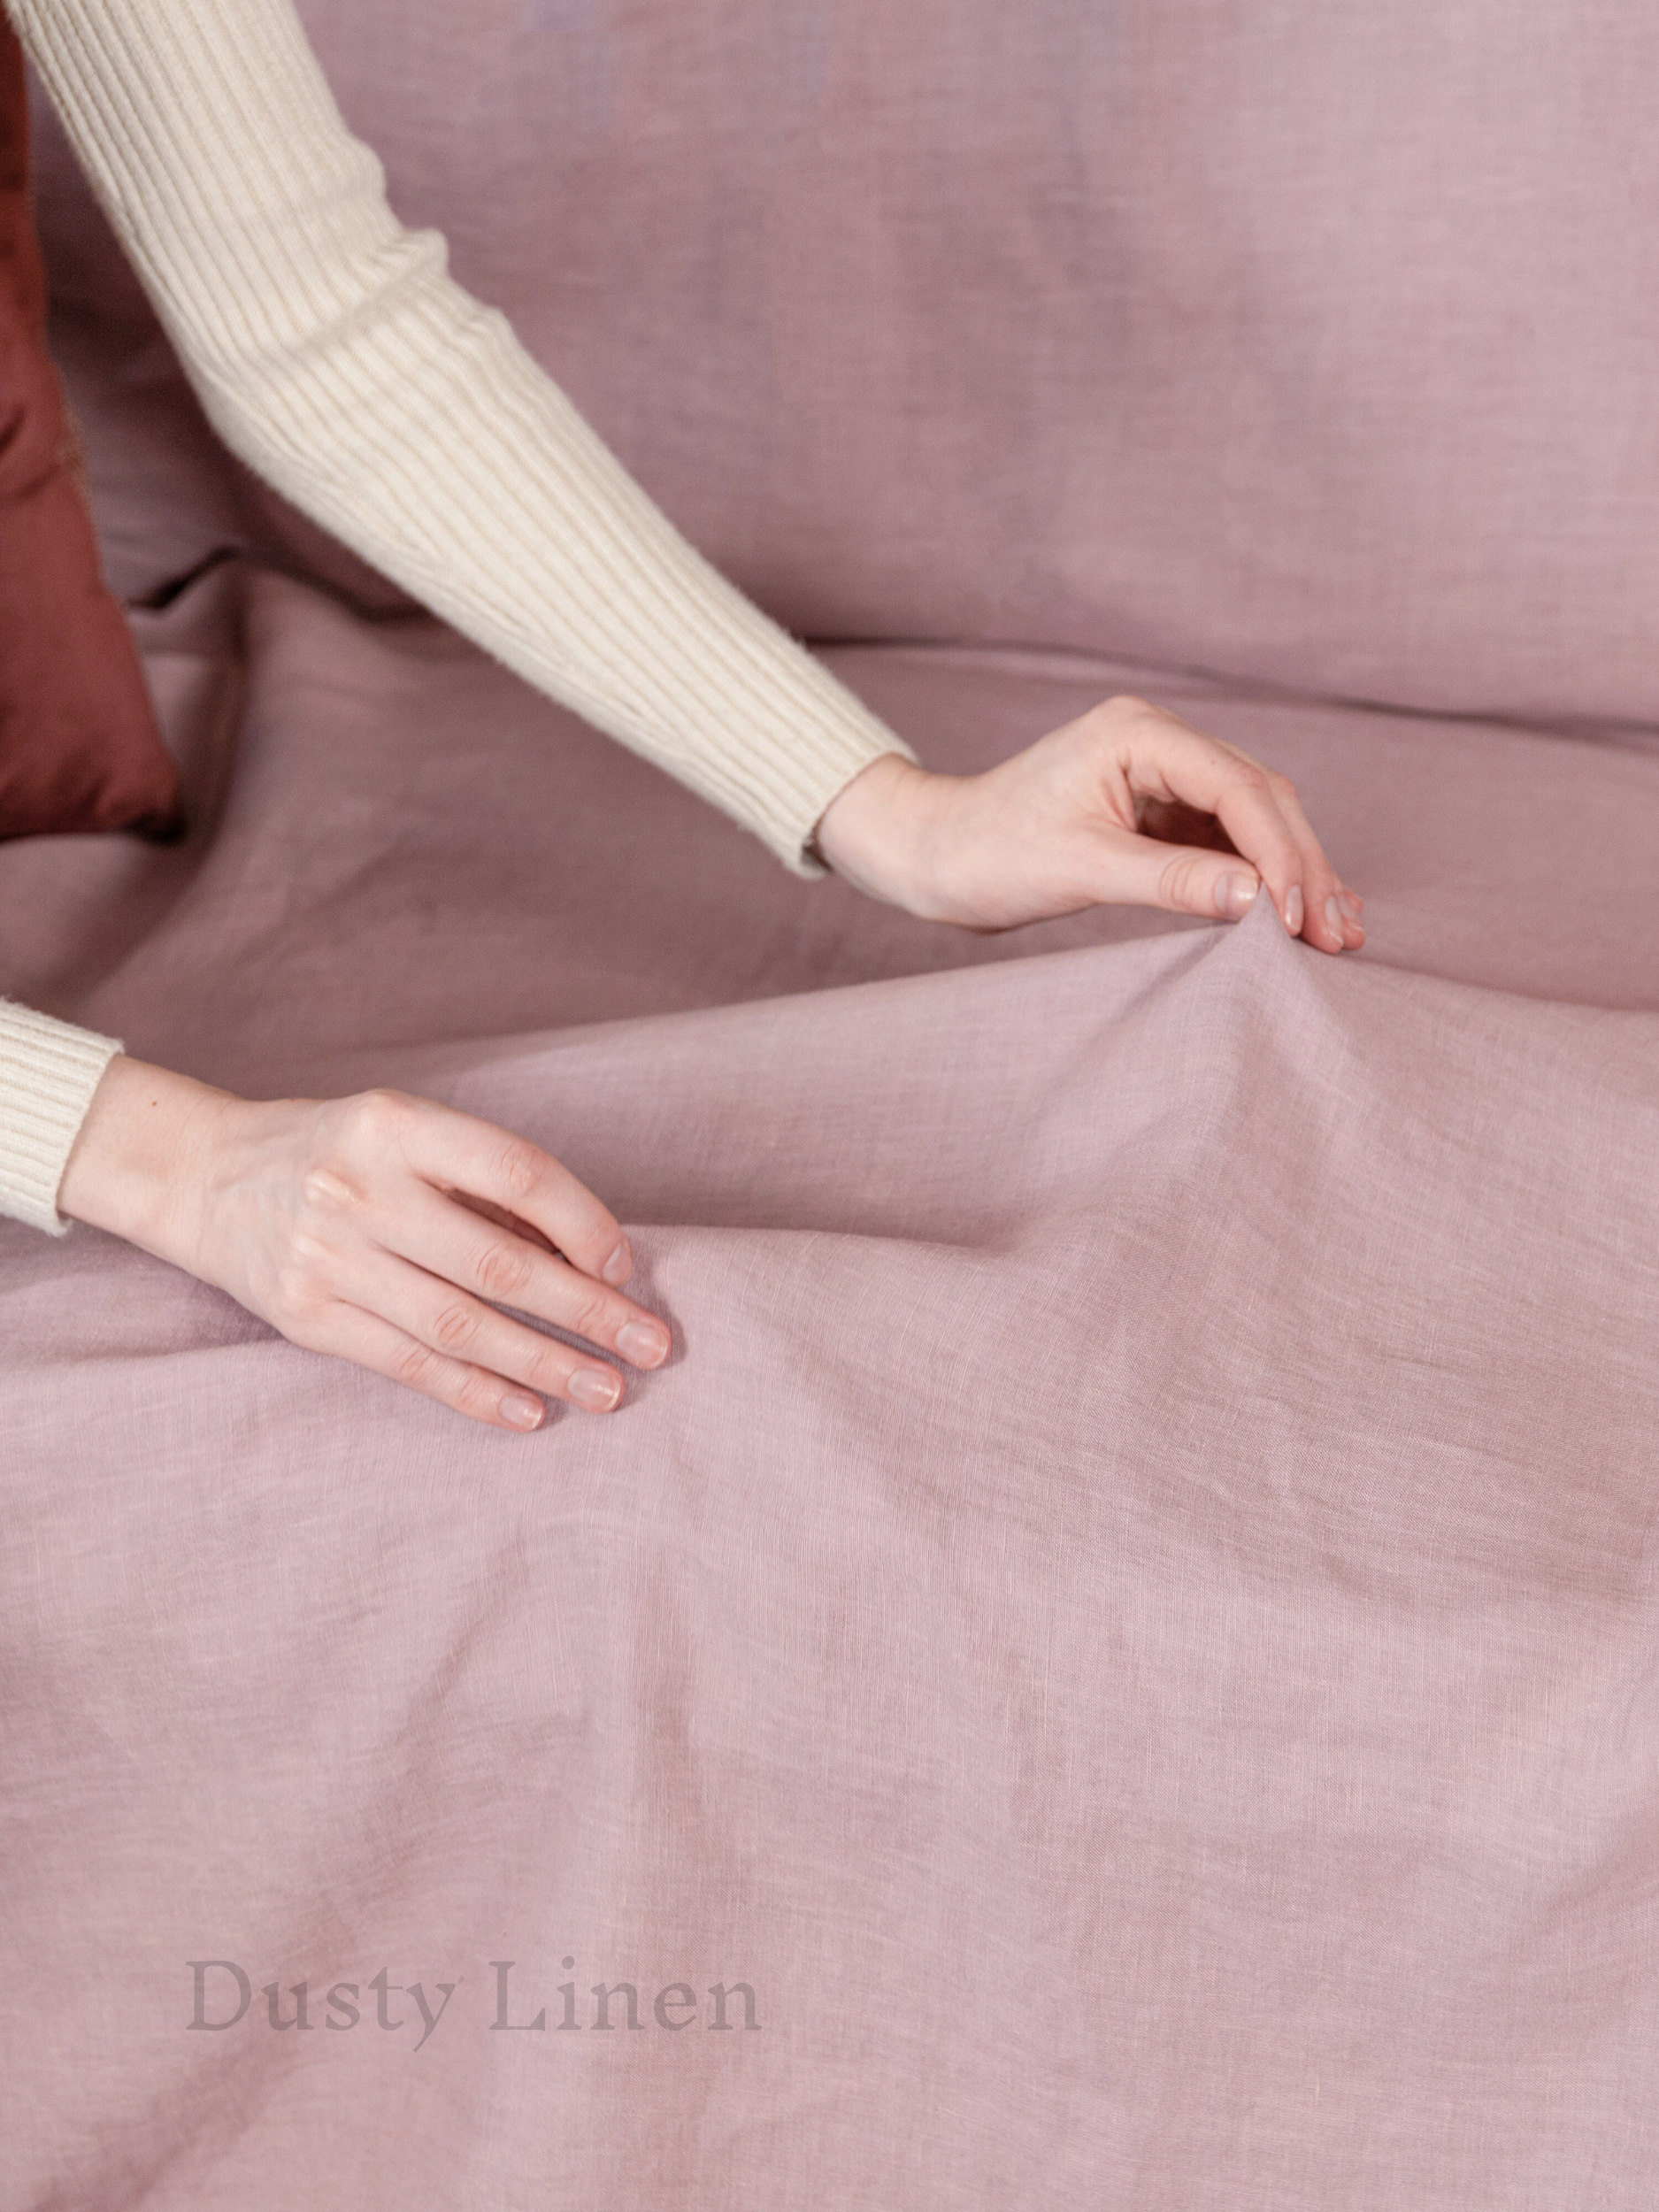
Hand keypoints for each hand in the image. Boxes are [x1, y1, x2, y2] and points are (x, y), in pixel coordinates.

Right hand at [59, 1056, 670, 1430]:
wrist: (206, 1176)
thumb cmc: (339, 1152)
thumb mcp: (407, 1132)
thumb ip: (487, 1186)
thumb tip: (591, 1259)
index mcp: (396, 1125)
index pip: (517, 1172)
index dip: (585, 1223)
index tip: (628, 1267)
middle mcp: (359, 1190)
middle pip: (497, 1263)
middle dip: (587, 1310)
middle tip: (653, 1345)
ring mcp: (328, 1259)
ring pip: (459, 1326)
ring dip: (545, 1364)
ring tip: (607, 1391)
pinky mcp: (307, 1317)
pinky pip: (409, 1365)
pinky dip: (476, 1393)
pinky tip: (530, 1413)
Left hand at [814, 695, 1363, 951]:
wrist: (933, 856)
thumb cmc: (988, 853)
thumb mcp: (1082, 870)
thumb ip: (1173, 882)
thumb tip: (1259, 903)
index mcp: (1137, 732)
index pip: (1238, 788)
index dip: (1282, 854)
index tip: (1305, 917)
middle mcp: (1157, 740)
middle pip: (1259, 799)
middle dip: (1302, 867)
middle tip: (1340, 935)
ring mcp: (1159, 772)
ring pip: (1251, 820)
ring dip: (1291, 876)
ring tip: (1334, 935)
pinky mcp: (1155, 808)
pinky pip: (1224, 840)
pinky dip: (1258, 879)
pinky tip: (1293, 917)